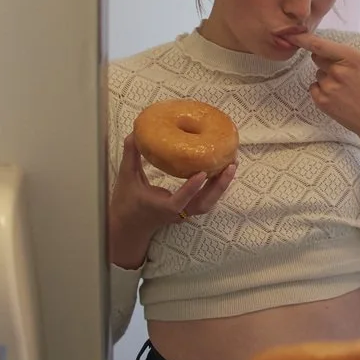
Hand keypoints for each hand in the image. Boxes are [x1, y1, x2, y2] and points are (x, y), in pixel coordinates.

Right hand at [108, 134, 235, 268]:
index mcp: (162, 208)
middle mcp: (177, 212)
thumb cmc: (127, 203)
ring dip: (222, 185)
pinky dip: (216, 186)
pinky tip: (223, 169)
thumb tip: (135, 134)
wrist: (129, 226)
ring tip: (232, 164)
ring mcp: (185, 212)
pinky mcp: (188, 209)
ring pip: (209, 202)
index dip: (191, 188)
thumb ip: (131, 156)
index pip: (179, 201)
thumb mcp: (126, 178)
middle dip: (219, 186)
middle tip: (231, 165)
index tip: (202, 173)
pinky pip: (207, 199)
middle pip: (204, 203)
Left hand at [291, 15, 359, 143]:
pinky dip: (322, 90)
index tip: (290, 33)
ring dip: (327, 77)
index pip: (320, 45)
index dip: (302, 38)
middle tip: (346, 71)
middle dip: (327, 60)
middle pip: (318, 58)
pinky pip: (314, 88)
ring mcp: (328, 88)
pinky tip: (338, 95)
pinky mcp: (323, 102)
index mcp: (351, 58)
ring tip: (346, 87)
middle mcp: (337, 72)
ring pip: (318, 74)